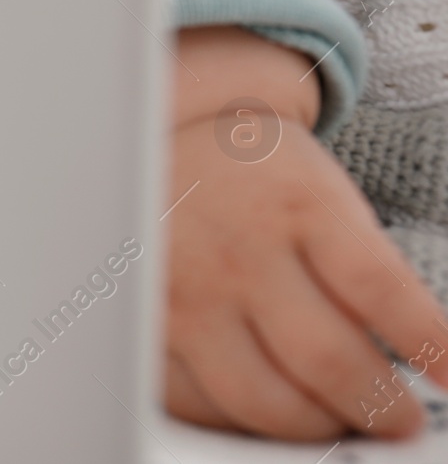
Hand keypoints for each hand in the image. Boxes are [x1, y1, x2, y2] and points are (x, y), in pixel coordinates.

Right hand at [165, 27, 447, 439]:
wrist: (155, 141)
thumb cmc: (252, 176)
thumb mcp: (320, 193)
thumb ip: (361, 267)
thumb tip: (419, 356)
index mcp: (297, 205)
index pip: (380, 290)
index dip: (432, 346)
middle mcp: (238, 252)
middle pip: (327, 358)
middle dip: (381, 408)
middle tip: (399, 418)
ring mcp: (186, 292)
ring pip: (263, 398)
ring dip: (318, 425)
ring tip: (339, 420)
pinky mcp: (147, 324)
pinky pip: (197, 401)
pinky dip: (241, 421)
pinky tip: (268, 408)